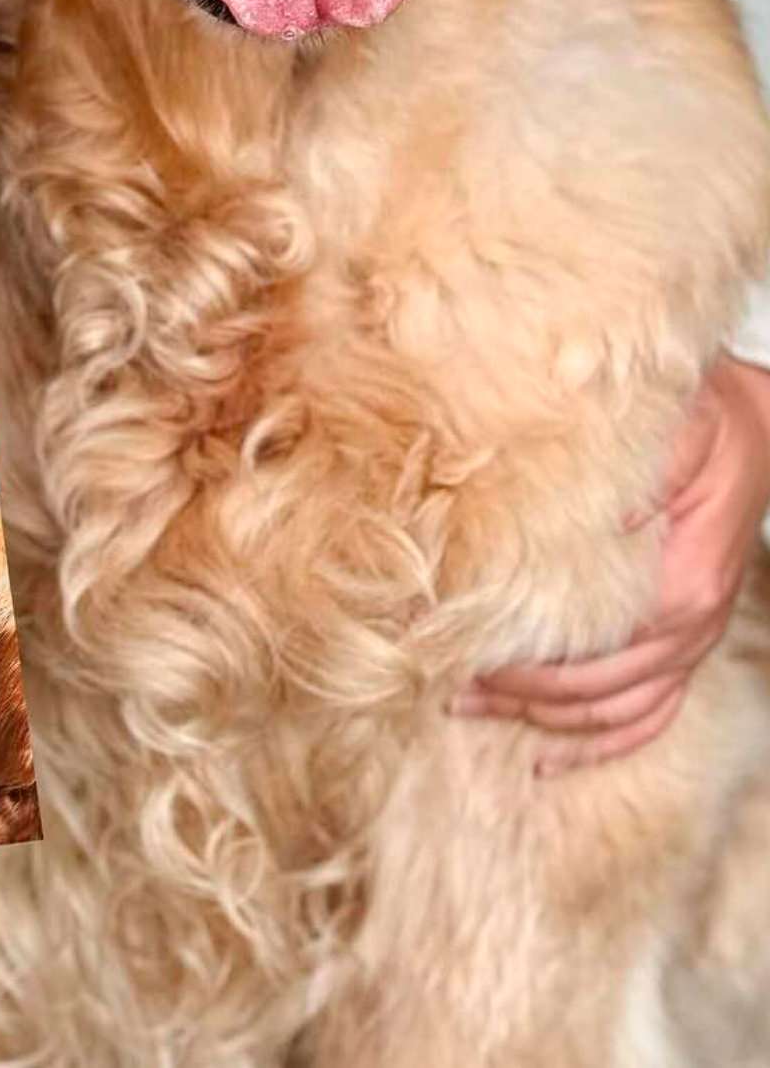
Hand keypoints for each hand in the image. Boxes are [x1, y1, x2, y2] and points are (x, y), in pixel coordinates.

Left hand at [453, 353, 769, 774]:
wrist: (764, 434)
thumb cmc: (706, 424)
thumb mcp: (674, 432)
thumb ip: (630, 474)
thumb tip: (569, 515)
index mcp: (679, 586)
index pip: (591, 641)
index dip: (524, 650)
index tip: (458, 641)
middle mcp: (688, 629)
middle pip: (593, 686)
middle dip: (515, 690)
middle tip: (443, 680)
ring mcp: (691, 645)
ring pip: (613, 711)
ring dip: (542, 718)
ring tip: (467, 707)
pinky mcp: (688, 645)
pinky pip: (648, 716)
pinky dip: (598, 743)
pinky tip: (547, 757)